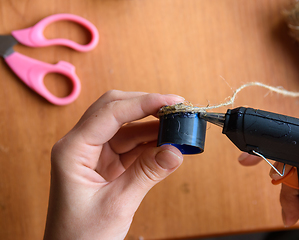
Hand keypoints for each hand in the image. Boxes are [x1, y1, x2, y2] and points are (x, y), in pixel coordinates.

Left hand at [43, 91, 183, 239]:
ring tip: (177, 126)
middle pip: (115, 109)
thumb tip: (175, 151)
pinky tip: (167, 142)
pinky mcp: (106, 162)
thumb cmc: (81, 235)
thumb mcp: (117, 205)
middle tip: (175, 108)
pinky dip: (150, 141)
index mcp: (72, 150)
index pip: (110, 113)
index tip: (171, 101)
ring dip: (152, 124)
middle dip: (146, 105)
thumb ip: (147, 174)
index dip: (143, 103)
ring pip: (126, 126)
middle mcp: (81, 145)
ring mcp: (94, 152)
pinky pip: (131, 143)